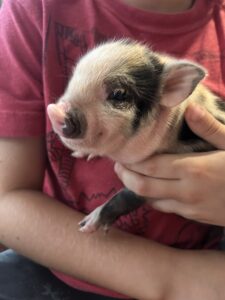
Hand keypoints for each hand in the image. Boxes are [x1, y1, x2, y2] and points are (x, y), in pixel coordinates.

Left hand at [114, 103, 224, 225]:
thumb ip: (209, 128)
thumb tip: (190, 108)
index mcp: (194, 169)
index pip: (150, 166)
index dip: (131, 161)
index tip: (121, 154)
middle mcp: (186, 191)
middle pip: (143, 185)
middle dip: (125, 176)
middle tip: (118, 165)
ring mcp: (189, 207)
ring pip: (151, 200)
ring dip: (136, 188)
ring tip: (129, 175)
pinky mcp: (194, 217)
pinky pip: (165, 208)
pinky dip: (152, 198)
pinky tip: (152, 187)